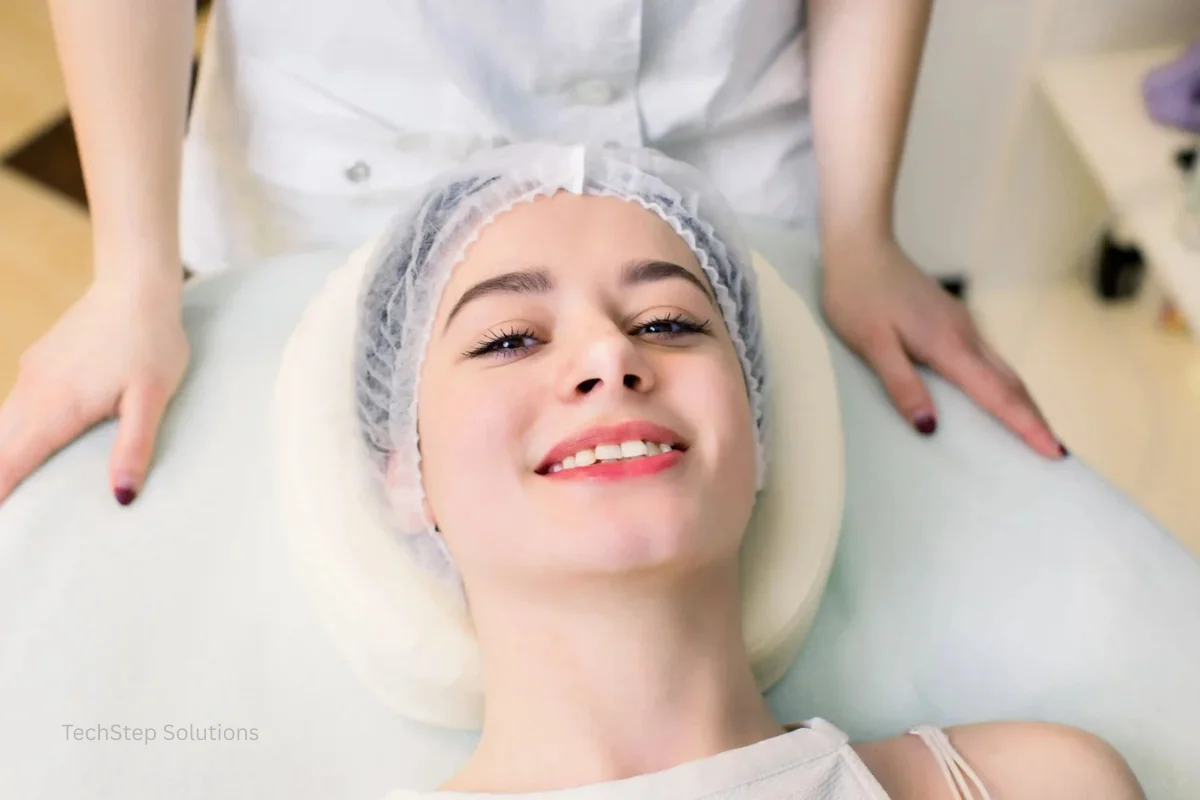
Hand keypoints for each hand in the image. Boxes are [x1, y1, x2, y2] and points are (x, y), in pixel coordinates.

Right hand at [0, 272, 189, 505]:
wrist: (135, 286)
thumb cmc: (151, 342)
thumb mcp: (152, 398)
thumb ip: (134, 447)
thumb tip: (121, 496)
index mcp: (57, 407)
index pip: (10, 460)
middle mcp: (32, 391)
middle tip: (4, 513)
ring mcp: (31, 374)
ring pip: (0, 424)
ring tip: (7, 482)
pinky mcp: (37, 362)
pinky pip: (12, 405)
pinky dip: (7, 431)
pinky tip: (18, 443)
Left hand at [821, 238, 1064, 458]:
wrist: (859, 246)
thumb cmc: (859, 295)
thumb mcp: (872, 345)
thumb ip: (902, 385)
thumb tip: (929, 427)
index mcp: (949, 345)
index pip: (997, 394)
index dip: (1026, 425)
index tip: (1054, 452)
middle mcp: (965, 335)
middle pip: (1012, 383)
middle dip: (1036, 418)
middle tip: (1058, 452)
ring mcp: (962, 325)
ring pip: (1004, 369)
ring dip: (1024, 401)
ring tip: (1039, 431)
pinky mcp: (953, 320)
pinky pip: (989, 358)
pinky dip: (1005, 383)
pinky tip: (1002, 394)